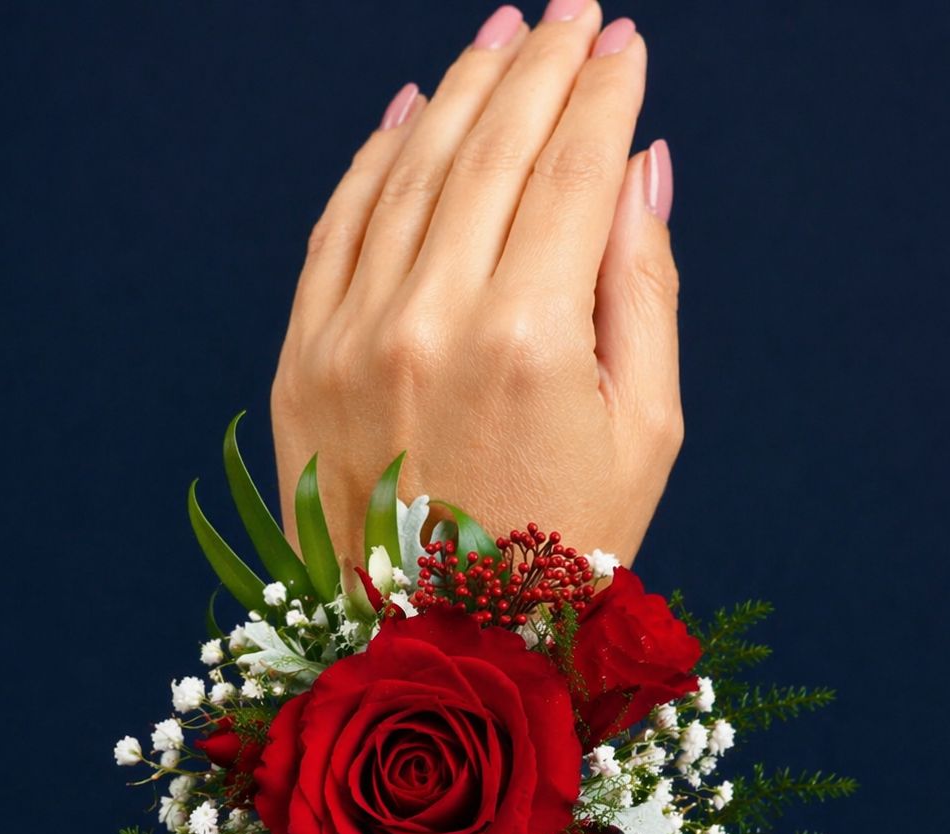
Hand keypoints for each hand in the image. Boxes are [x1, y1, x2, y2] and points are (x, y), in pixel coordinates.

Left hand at [270, 1, 680, 566]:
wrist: (432, 654)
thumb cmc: (558, 557)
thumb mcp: (644, 436)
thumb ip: (648, 289)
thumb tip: (643, 168)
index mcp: (532, 343)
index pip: (576, 172)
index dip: (606, 95)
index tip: (626, 45)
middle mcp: (431, 322)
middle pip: (493, 150)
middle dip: (540, 66)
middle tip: (571, 13)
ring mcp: (350, 338)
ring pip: (410, 171)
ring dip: (461, 91)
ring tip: (501, 35)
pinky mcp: (301, 361)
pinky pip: (336, 228)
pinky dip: (372, 160)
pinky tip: (409, 111)